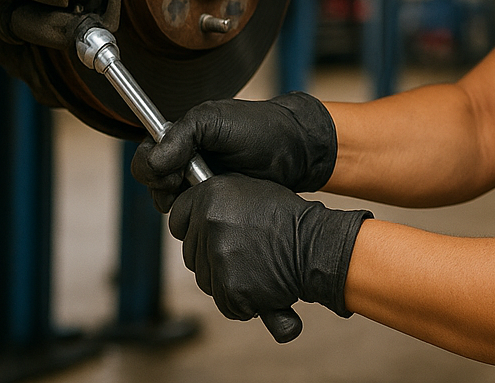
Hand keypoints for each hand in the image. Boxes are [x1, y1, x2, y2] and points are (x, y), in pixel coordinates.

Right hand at [133, 92, 336, 212]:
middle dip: (167, 190)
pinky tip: (219, 209)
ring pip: (172, 207)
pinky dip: (200, 217)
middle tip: (193, 184)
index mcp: (180, 138)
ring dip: (185, 205)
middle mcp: (186, 163)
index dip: (152, 170)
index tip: (174, 173)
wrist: (296, 151)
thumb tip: (153, 161)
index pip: (145, 159)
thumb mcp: (215, 120)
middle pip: (154, 187)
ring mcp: (200, 186)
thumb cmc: (258, 128)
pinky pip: (195, 219)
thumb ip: (181, 134)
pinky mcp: (216, 206)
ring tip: (212, 195)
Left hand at [169, 173, 371, 321]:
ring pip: (205, 280)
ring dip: (225, 279)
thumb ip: (216, 201)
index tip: (209, 231)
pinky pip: (225, 303)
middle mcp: (208, 224)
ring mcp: (217, 258)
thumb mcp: (249, 191)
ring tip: (255, 266)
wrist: (316, 245)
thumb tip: (194, 215)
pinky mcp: (230, 290)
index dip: (192, 226)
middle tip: (243, 250)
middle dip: (210, 256)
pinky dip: (241, 301)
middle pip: (190, 253)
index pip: (178, 218)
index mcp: (211, 195)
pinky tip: (261, 284)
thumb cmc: (288, 218)